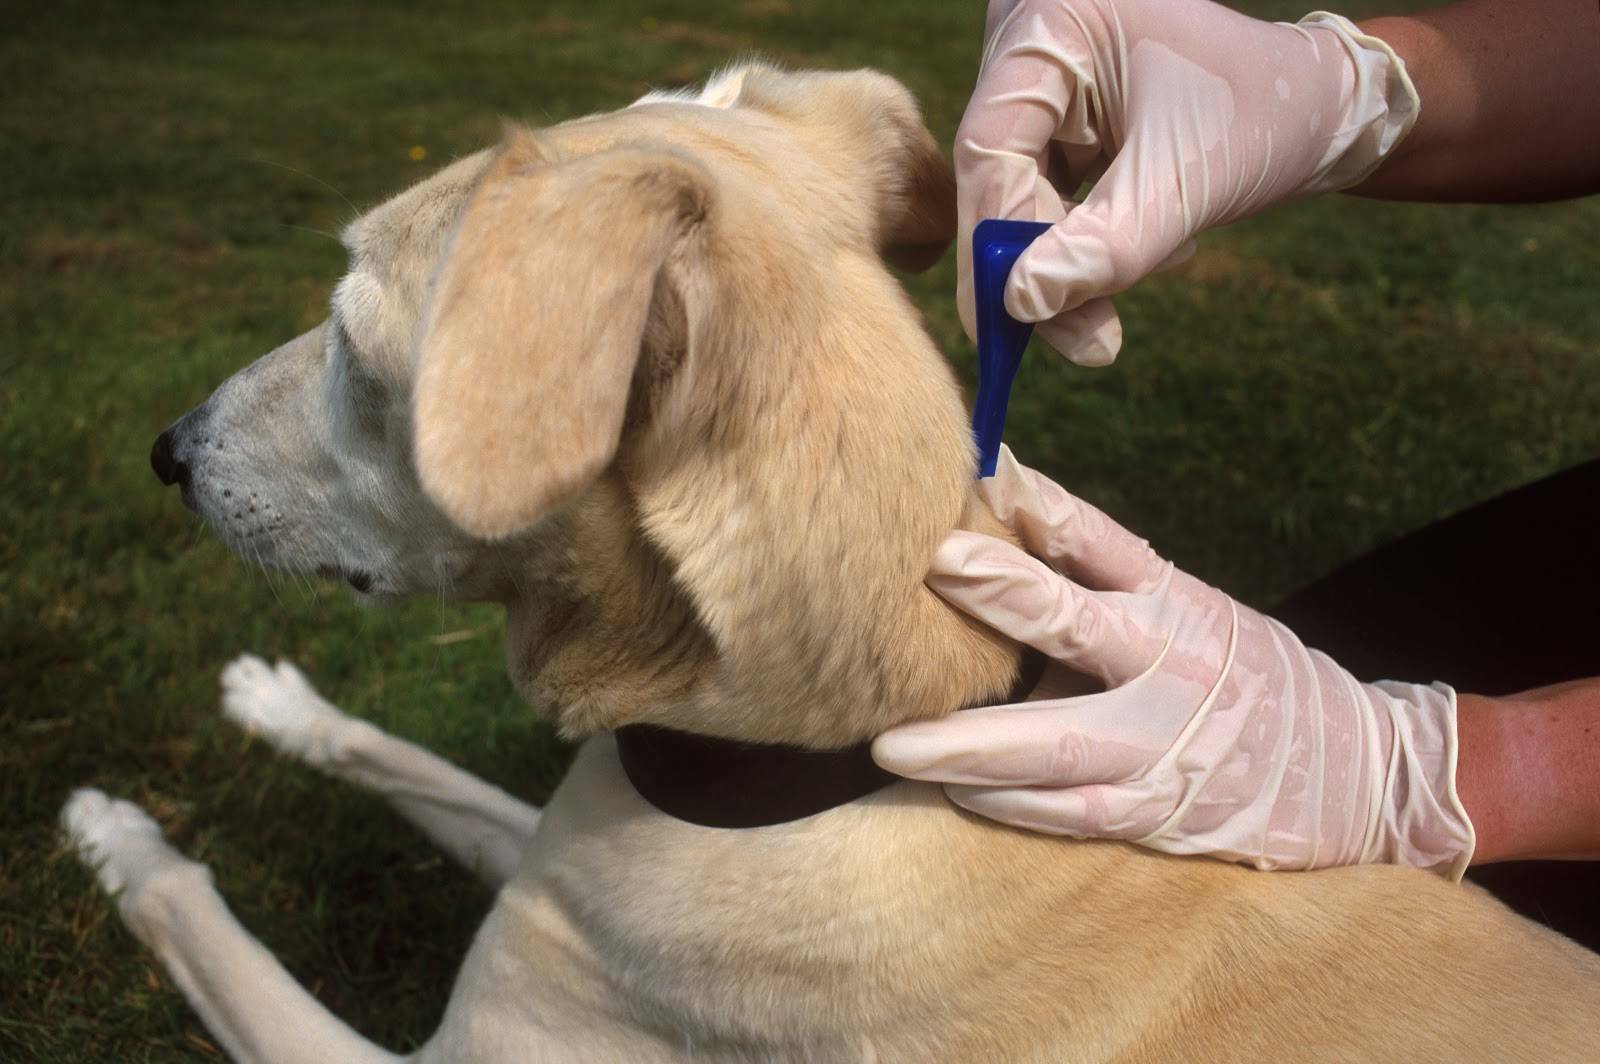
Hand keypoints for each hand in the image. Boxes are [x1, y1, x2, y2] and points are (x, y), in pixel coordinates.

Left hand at [874, 449, 1474, 876]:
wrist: (1358, 773)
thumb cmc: (1241, 678)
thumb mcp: (1185, 610)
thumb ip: (1093, 583)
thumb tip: (985, 527)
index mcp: (1174, 599)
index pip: (1102, 540)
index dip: (1042, 507)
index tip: (984, 474)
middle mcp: (1170, 663)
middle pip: (1079, 624)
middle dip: (1006, 594)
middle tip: (935, 566)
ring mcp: (1164, 743)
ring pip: (1060, 742)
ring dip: (972, 744)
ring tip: (894, 744)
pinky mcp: (1158, 811)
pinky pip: (1074, 811)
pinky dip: (1011, 804)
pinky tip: (954, 794)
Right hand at [955, 1, 1418, 364]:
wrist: (1323, 105)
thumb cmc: (1268, 117)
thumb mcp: (1186, 186)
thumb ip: (1104, 248)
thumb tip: (1020, 305)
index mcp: (1058, 21)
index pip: (991, 143)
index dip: (995, 239)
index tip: (1007, 325)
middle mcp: (1036, 37)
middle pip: (997, 172)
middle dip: (1036, 262)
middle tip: (1082, 340)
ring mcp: (1043, 75)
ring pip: (1016, 192)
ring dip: (1066, 254)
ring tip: (1154, 262)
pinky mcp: (1057, 114)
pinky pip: (1040, 193)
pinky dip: (1080, 238)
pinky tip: (1147, 236)